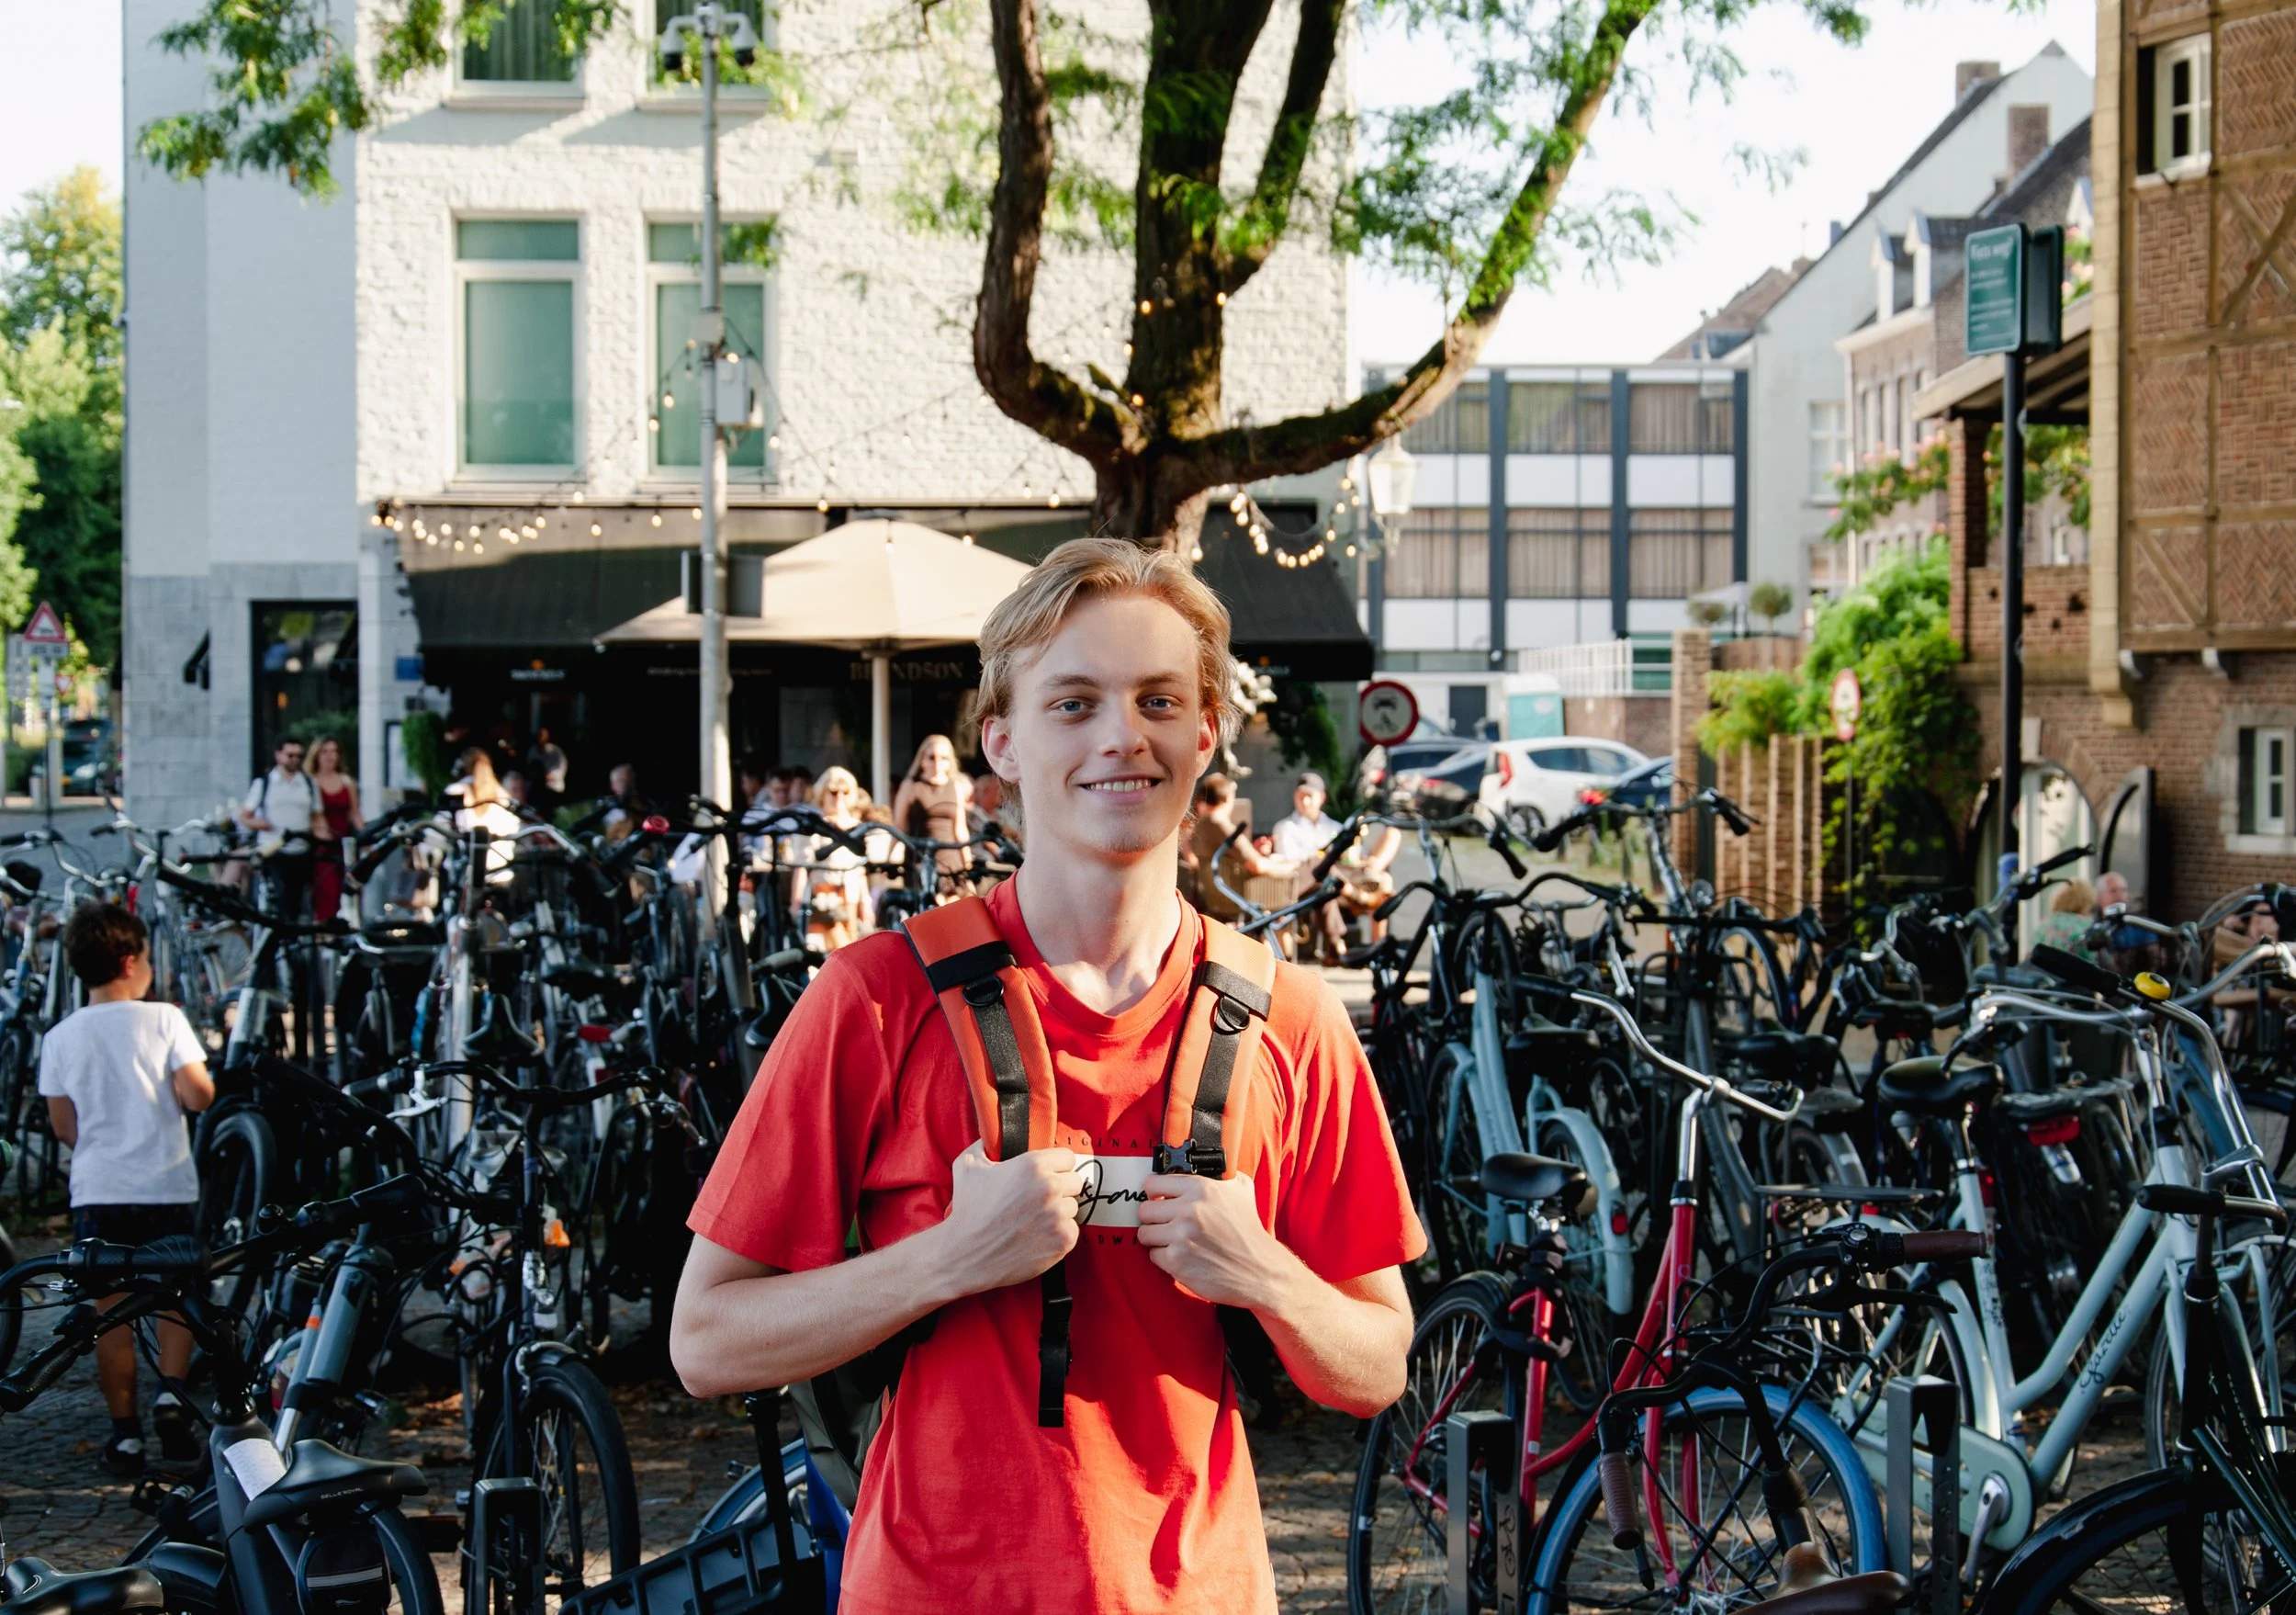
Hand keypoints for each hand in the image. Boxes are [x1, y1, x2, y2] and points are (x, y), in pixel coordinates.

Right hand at [933, 1141, 1082, 1295]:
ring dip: (1059, 1212)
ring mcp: (1058, 1216)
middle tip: (1041, 1199)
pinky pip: (1072, 1230)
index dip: (1057, 1165)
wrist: (965, 1255)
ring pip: (1073, 1207)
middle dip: (1061, 1187)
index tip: (1048, 1174)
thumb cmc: (967, 1211)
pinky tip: (1038, 1236)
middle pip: (1076, 1181)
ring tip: (1035, 1220)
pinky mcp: (1063, 1241)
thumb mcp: (968, 1165)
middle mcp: (1050, 1188)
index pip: (1068, 1157)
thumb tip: (993, 1136)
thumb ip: (985, 1145)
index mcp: (1033, 1165)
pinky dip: (1059, 1234)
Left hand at [1136, 1172, 1288, 1309]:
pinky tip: (1183, 1256)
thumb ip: (1218, 1173)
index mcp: (1201, 1188)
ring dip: (1157, 1238)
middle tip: (1167, 1223)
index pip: (1152, 1183)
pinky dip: (1165, 1258)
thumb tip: (1198, 1162)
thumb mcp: (1241, 1189)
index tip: (1158, 1199)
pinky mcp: (1177, 1261)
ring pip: (1145, 1233)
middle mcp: (1189, 1209)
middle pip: (1144, 1209)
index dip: (1154, 1192)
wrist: (1259, 1270)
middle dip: (1154, 1217)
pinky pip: (1154, 1255)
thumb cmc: (1248, 1230)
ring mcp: (1181, 1236)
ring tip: (1174, 1241)